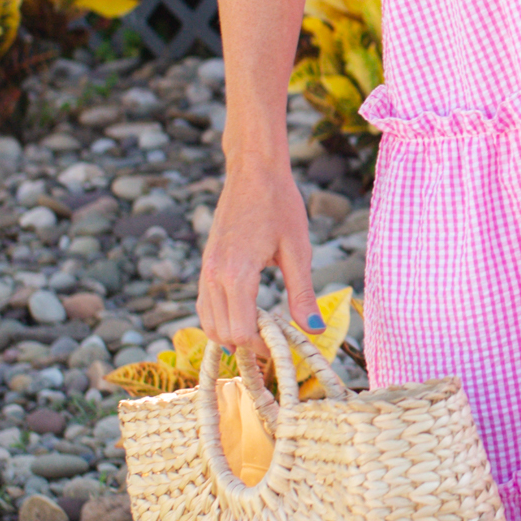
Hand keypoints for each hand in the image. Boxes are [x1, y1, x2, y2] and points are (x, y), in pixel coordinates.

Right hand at [197, 157, 322, 349]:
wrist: (254, 171)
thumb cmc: (280, 205)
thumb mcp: (298, 250)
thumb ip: (302, 294)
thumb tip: (314, 330)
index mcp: (237, 274)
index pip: (241, 331)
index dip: (263, 349)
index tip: (284, 348)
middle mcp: (214, 274)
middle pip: (221, 332)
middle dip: (247, 346)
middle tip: (276, 345)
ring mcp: (206, 269)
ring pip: (208, 321)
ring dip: (232, 335)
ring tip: (263, 335)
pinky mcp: (206, 263)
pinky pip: (205, 303)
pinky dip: (221, 318)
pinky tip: (246, 316)